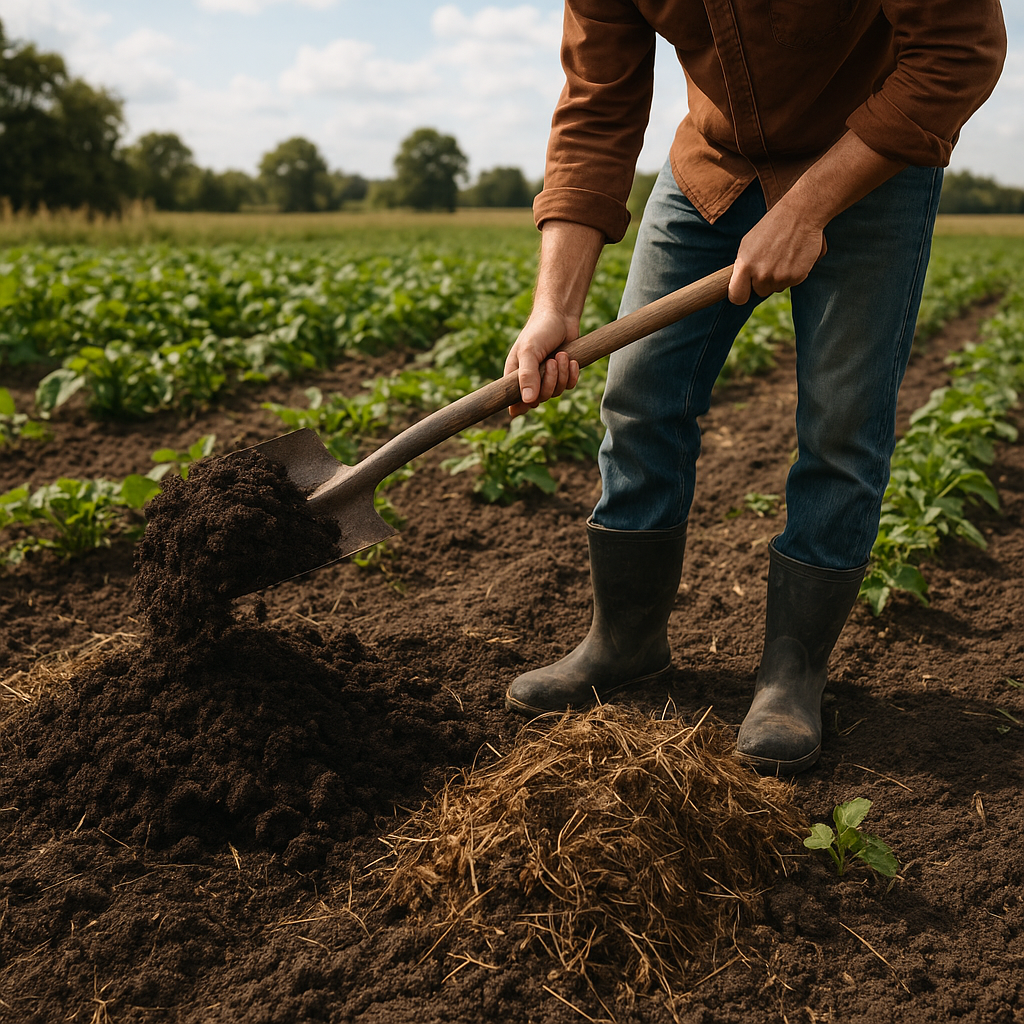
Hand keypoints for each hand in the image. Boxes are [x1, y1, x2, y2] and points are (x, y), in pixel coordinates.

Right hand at [503, 307, 580, 417]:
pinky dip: (572, 375)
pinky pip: (568, 386)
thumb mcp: (530, 351)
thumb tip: (528, 401)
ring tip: (562, 355)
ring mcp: (546, 377)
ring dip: (561, 375)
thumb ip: (527, 376)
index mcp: (515, 375)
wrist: (561, 315)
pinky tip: (572, 360)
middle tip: (552, 361)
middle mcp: (530, 379)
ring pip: (555, 393)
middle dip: (549, 382)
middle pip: (539, 399)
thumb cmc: (539, 330)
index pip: (514, 402)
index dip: (522, 405)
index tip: (531, 400)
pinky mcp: (562, 374)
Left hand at [728, 131, 904, 305]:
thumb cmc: (780, 218)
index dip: (740, 294)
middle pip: (760, 294)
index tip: (743, 289)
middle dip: (768, 280)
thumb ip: (749, 259)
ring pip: (780, 289)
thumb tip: (740, 280)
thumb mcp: (758, 235)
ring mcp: (777, 274)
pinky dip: (801, 268)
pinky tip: (803, 249)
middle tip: (775, 255)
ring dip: (786, 273)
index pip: (735, 297)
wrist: (807, 204)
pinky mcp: (798, 273)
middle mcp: (758, 271)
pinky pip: (797, 281)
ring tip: (790, 248)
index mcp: (743, 260)